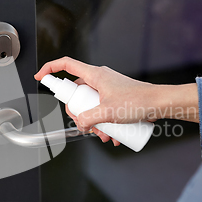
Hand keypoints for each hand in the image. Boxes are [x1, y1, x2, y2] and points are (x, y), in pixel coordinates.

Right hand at [35, 57, 198, 144]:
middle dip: (80, 114)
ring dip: (94, 122)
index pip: (66, 65)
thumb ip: (88, 119)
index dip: (50, 69)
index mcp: (94, 75)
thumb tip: (79, 125)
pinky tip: (113, 136)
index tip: (40, 77)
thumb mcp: (108, 113)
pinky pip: (102, 109)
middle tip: (87, 126)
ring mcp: (108, 88)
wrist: (161, 103)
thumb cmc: (140, 101)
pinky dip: (104, 122)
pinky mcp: (116, 97)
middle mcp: (100, 79)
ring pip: (90, 105)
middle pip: (77, 94)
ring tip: (105, 135)